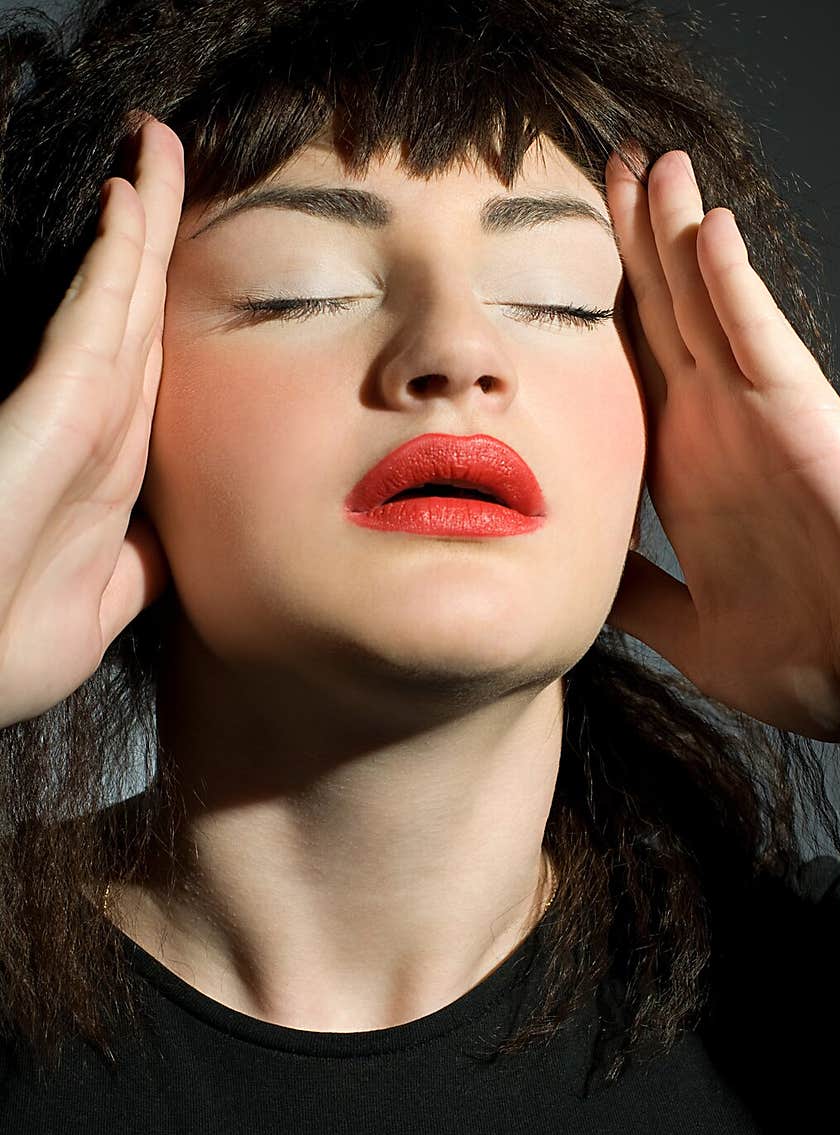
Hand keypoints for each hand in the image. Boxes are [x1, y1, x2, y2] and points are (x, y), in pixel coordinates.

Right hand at [0, 115, 183, 727]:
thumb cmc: (6, 649)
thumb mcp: (102, 606)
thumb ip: (144, 563)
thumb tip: (181, 538)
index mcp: (108, 467)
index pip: (150, 364)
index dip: (166, 298)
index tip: (189, 244)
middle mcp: (88, 430)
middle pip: (138, 316)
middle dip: (156, 235)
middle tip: (170, 153)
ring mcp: (63, 418)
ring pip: (120, 304)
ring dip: (143, 224)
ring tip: (160, 146)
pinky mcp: (44, 417)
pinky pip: (93, 326)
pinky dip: (114, 264)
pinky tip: (132, 203)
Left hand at [603, 145, 839, 740]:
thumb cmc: (805, 664)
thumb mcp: (688, 631)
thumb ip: (635, 597)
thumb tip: (580, 580)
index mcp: (686, 471)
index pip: (629, 373)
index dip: (594, 316)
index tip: (548, 268)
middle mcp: (718, 431)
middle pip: (663, 317)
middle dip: (629, 247)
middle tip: (594, 174)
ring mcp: (759, 420)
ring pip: (708, 306)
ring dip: (673, 234)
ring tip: (639, 166)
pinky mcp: (802, 423)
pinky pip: (760, 339)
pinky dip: (731, 284)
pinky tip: (702, 229)